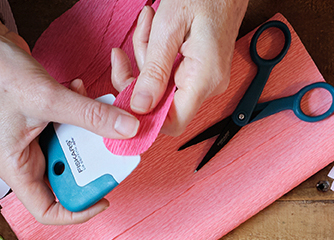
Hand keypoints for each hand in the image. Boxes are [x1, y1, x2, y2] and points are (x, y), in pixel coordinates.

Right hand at [0, 7, 140, 224]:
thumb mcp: (47, 98)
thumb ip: (90, 115)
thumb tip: (127, 130)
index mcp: (17, 169)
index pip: (47, 211)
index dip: (78, 212)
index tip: (104, 198)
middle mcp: (27, 160)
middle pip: (68, 181)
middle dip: (91, 164)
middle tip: (111, 146)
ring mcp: (37, 142)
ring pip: (75, 151)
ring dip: (90, 131)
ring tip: (95, 107)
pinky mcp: (46, 122)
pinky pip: (74, 127)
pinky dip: (83, 111)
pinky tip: (79, 89)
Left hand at [112, 0, 248, 135]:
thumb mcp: (169, 27)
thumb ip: (154, 70)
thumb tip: (140, 106)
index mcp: (204, 78)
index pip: (172, 122)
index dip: (145, 116)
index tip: (124, 96)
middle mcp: (209, 85)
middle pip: (160, 100)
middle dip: (141, 70)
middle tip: (140, 35)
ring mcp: (206, 78)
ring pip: (161, 82)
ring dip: (148, 53)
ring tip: (150, 21)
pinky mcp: (200, 70)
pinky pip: (170, 71)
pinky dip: (158, 52)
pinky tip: (157, 27)